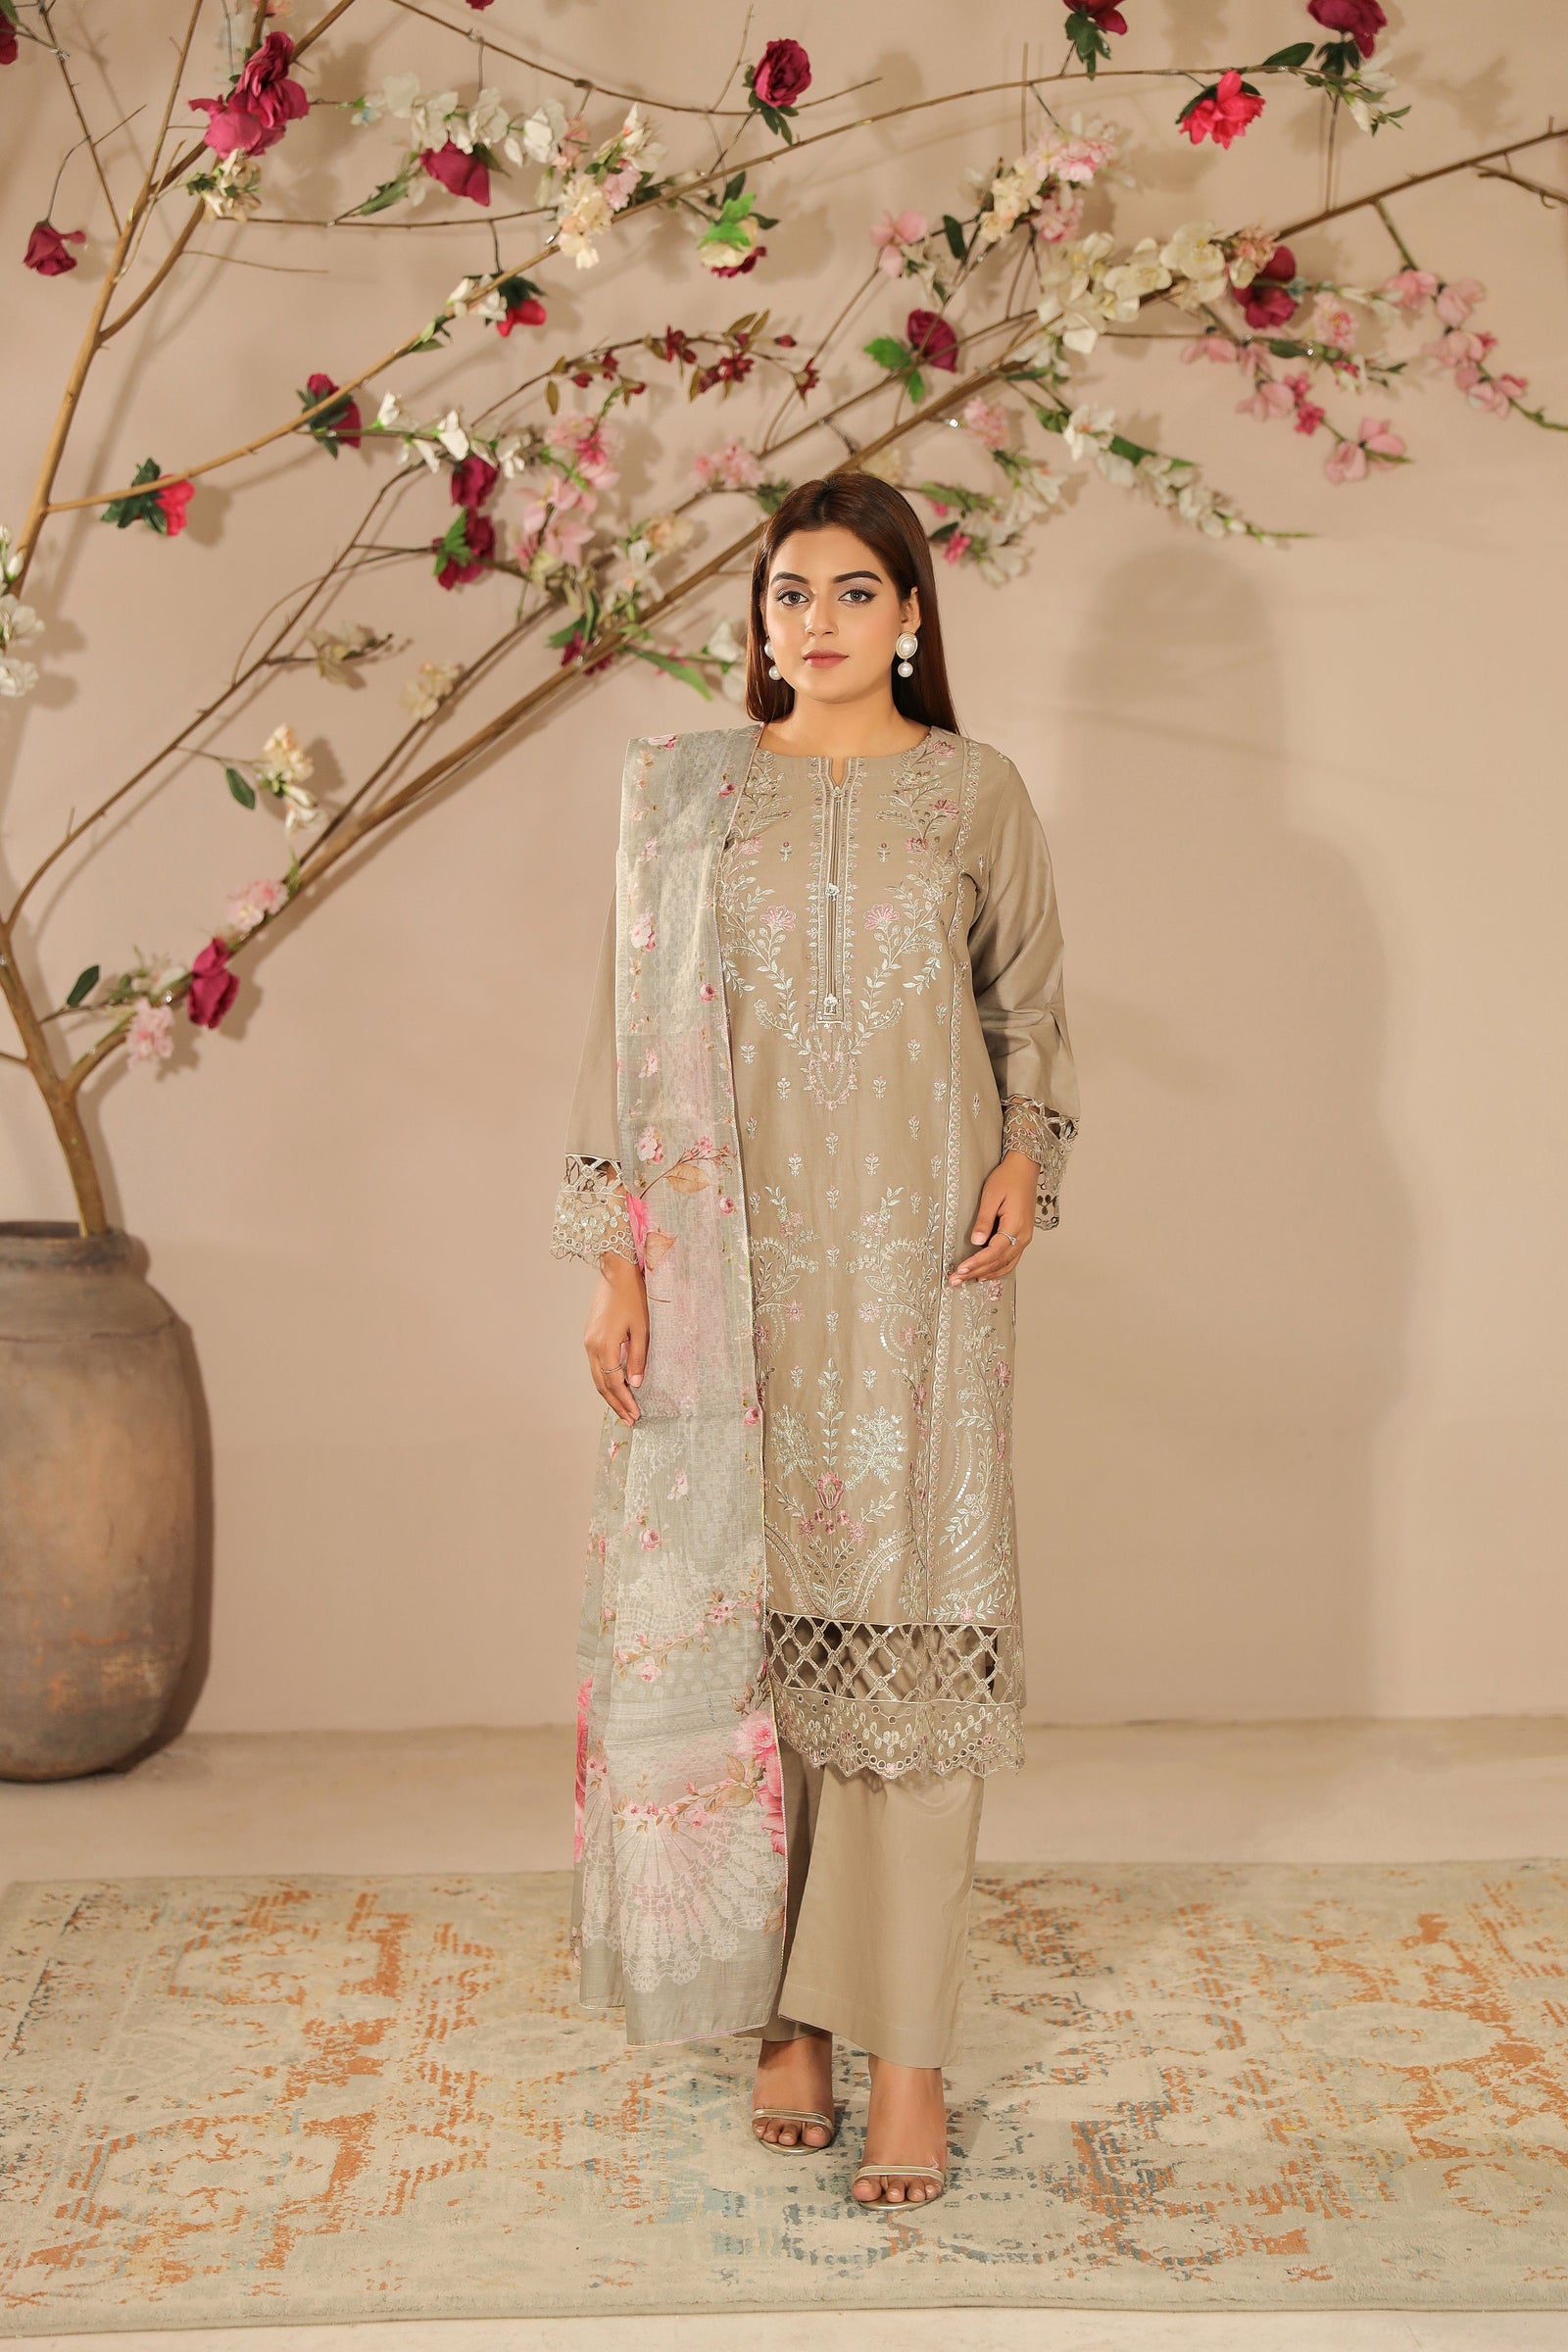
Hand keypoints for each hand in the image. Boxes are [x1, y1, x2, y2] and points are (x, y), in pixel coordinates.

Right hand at [584, 1252, 648, 1422]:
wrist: (616, 1272)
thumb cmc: (633, 1297)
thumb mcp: (641, 1328)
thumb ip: (637, 1358)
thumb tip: (635, 1384)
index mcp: (604, 1346)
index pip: (614, 1383)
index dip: (625, 1401)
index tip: (635, 1415)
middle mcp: (591, 1347)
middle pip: (601, 1384)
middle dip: (615, 1403)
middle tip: (629, 1419)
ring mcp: (588, 1341)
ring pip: (596, 1376)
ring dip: (609, 1394)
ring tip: (623, 1408)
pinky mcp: (590, 1336)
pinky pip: (596, 1365)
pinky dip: (605, 1379)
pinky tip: (616, 1385)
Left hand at [948, 1151, 1036, 1284]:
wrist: (1025, 1169)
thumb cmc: (1007, 1179)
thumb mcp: (991, 1196)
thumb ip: (983, 1220)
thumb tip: (976, 1242)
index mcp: (1015, 1225)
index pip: (993, 1252)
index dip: (976, 1263)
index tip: (960, 1270)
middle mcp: (1023, 1236)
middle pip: (998, 1262)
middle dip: (976, 1273)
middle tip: (955, 1280)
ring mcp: (1025, 1238)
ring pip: (1006, 1264)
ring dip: (986, 1274)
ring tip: (966, 1280)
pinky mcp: (1023, 1236)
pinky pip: (1011, 1259)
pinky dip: (997, 1269)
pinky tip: (985, 1273)